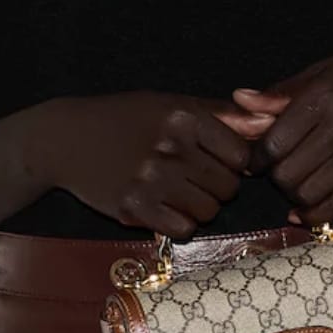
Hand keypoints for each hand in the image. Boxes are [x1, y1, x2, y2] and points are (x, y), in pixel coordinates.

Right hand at [38, 90, 273, 236]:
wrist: (64, 139)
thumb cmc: (124, 119)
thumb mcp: (170, 104)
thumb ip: (222, 116)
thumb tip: (268, 123)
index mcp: (183, 117)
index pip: (242, 156)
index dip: (235, 163)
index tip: (217, 160)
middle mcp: (169, 147)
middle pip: (229, 188)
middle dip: (218, 187)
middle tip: (194, 178)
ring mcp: (150, 179)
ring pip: (209, 211)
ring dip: (200, 207)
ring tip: (177, 190)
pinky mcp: (133, 208)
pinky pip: (183, 229)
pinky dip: (180, 223)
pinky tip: (163, 206)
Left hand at [230, 39, 332, 225]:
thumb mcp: (326, 70)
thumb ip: (282, 92)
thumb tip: (238, 100)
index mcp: (323, 96)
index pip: (272, 144)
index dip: (257, 159)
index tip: (256, 160)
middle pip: (286, 174)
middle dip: (275, 177)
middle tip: (279, 171)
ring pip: (307, 194)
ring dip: (294, 196)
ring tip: (297, 183)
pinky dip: (315, 215)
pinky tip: (307, 208)